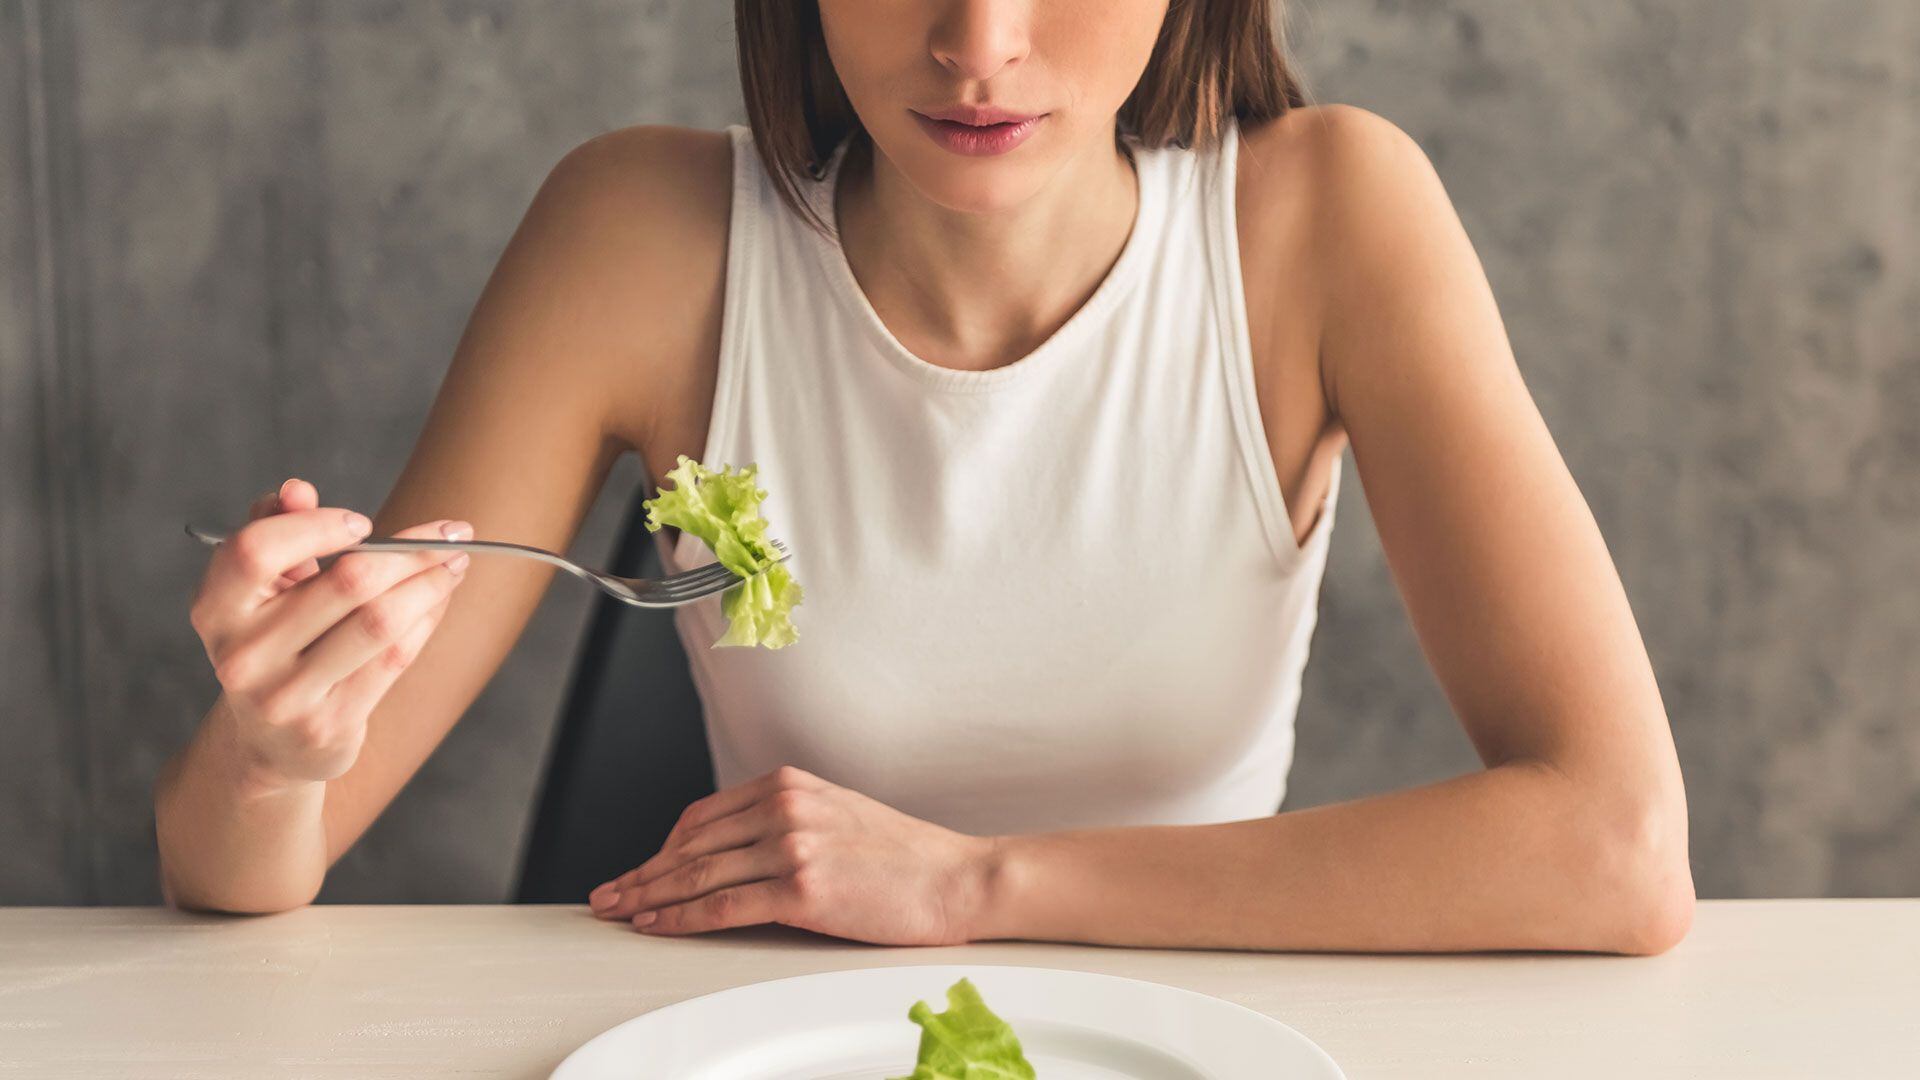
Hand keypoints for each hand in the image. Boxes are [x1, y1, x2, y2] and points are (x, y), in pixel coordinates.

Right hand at [189, 477, 470, 792]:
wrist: (269, 744)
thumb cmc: (275, 642)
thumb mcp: (263, 589)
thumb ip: (276, 530)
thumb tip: (296, 490)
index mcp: (215, 608)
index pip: (257, 550)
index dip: (317, 527)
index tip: (364, 522)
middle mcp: (242, 654)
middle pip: (346, 583)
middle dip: (411, 550)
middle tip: (455, 532)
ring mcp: (283, 695)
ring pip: (380, 620)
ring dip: (431, 584)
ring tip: (457, 562)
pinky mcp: (327, 725)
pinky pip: (394, 658)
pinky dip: (426, 621)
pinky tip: (441, 600)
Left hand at [588, 766, 996, 944]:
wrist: (957, 878)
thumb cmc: (905, 856)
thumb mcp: (837, 814)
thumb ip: (786, 820)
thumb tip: (732, 850)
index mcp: (790, 783)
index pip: (703, 815)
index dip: (663, 847)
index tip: (640, 867)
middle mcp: (785, 807)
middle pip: (691, 845)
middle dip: (642, 873)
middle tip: (608, 894)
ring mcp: (792, 846)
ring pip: (698, 875)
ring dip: (649, 897)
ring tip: (619, 913)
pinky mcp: (801, 889)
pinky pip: (722, 907)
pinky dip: (681, 918)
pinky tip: (658, 926)